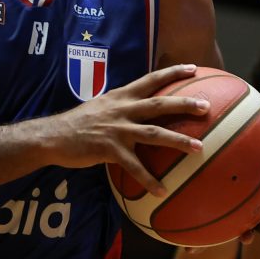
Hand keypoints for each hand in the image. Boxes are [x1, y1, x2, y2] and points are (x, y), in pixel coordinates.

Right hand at [47, 64, 208, 195]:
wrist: (52, 136)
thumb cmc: (78, 123)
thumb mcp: (102, 105)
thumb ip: (122, 105)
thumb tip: (140, 107)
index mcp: (121, 96)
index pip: (151, 79)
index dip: (173, 73)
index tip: (194, 69)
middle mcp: (122, 109)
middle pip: (159, 104)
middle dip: (184, 104)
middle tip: (207, 107)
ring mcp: (116, 130)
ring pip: (153, 134)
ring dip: (178, 141)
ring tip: (199, 148)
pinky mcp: (109, 150)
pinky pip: (134, 167)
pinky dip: (149, 179)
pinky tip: (162, 190)